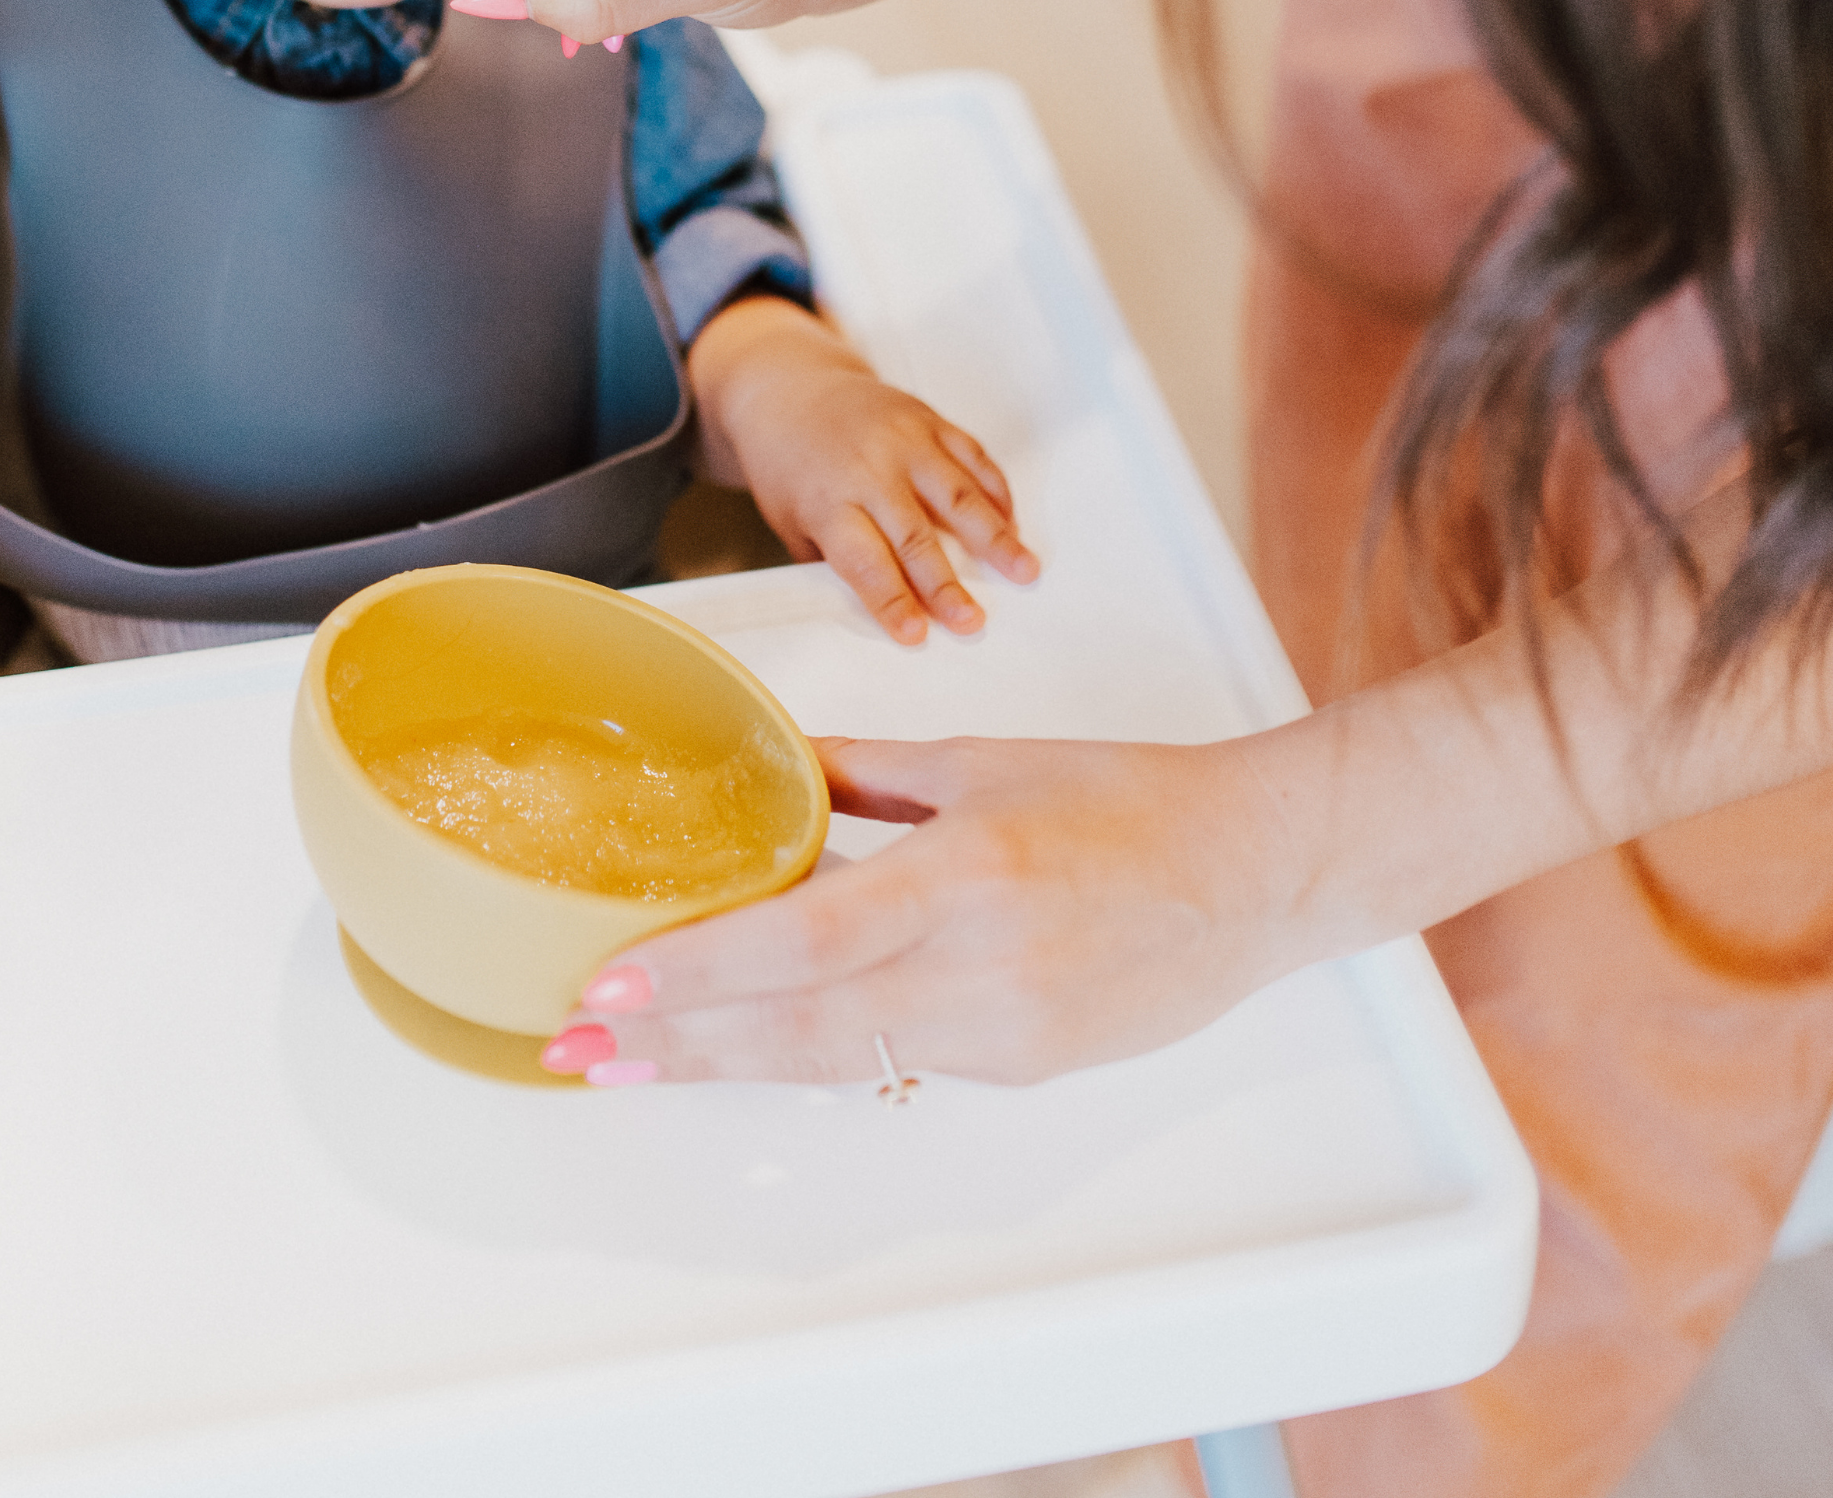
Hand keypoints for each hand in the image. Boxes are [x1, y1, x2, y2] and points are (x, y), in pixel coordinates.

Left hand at [541, 731, 1302, 1085]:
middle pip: (800, 1029)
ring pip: (839, 1059)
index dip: (699, 973)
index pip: (804, 941)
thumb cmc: (1127, 801)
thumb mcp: (981, 763)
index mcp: (966, 873)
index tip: (610, 987)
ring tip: (635, 1064)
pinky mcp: (1022, 1069)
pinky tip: (753, 1040)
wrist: (1253, 873)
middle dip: (678, 1047)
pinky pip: (900, 1058)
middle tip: (579, 1053)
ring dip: (729, 1063)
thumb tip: (771, 768)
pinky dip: (819, 1049)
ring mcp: (1005, 1033)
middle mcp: (982, 968)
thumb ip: (864, 776)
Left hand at [688, 296, 1037, 642]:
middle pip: (916, 536)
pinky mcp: (928, 419)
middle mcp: (869, 468)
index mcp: (828, 500)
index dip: (891, 600)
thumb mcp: (791, 520)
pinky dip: (997, 493)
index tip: (917, 635)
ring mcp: (903, 439)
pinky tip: (1012, 525)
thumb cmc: (789, 467)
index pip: (863, 560)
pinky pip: (973, 457)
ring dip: (995, 538)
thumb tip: (874, 613)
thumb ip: (832, 562)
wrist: (789, 388)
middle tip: (974, 621)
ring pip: (959, 495)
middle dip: (946, 585)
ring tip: (1025, 571)